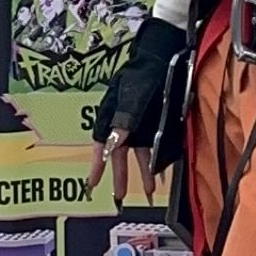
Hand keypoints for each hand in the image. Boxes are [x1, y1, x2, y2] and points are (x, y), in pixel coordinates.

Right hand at [85, 12, 188, 205]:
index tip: (93, 183)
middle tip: (118, 196)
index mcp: (111, 117)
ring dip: (143, 173)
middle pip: (120, 155)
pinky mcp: (156, 126)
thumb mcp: (130, 98)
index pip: (101, 145)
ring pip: (140, 155)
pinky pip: (155, 148)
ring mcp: (142, 126)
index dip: (97, 165)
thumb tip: (113, 143)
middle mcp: (125, 125)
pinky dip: (157, 162)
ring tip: (147, 191)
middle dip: (120, 176)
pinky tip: (162, 174)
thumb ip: (122, 122)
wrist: (163, 59)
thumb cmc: (141, 75)